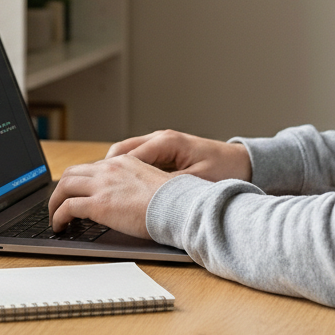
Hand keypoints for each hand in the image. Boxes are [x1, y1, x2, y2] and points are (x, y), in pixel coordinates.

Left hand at [47, 156, 171, 236]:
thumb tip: (129, 198)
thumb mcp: (153, 182)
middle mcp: (110, 168)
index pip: (92, 167)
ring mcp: (102, 185)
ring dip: (55, 202)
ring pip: (64, 187)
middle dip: (61, 189)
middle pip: (72, 173)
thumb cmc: (174, 201)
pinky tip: (59, 226)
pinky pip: (67, 207)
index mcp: (124, 162)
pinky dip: (58, 217)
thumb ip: (135, 184)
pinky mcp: (98, 204)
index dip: (79, 181)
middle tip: (58, 204)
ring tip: (55, 217)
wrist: (179, 207)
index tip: (75, 194)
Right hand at [106, 130, 251, 182]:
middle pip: (120, 151)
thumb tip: (147, 196)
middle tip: (91, 190)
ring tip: (101, 191)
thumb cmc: (224, 170)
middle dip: (104, 170)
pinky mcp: (164, 153)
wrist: (243, 163)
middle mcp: (160, 139)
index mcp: (167, 142)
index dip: (110, 172)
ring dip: (113, 171)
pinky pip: (136, 160)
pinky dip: (125, 172)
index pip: (128, 155)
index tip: (96, 188)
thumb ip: (170, 186)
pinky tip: (120, 188)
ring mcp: (160, 144)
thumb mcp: (197, 181)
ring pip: (125, 155)